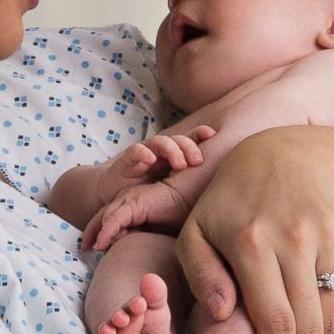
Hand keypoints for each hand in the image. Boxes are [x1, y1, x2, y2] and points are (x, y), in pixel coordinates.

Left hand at [82, 181, 189, 250]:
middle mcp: (129, 199)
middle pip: (103, 216)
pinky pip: (115, 219)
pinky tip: (100, 244)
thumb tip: (140, 252)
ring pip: (106, 218)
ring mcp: (130, 199)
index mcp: (135, 204)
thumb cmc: (181, 207)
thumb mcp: (160, 225)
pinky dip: (106, 232)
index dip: (100, 231)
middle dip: (91, 232)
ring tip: (90, 248)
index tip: (93, 247)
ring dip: (96, 234)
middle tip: (83, 248)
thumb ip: (147, 234)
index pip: (112, 218)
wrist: (192, 192)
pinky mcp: (135, 202)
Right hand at [95, 126, 214, 205]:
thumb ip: (190, 186)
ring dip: (171, 150)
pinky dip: (143, 153)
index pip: (189, 140)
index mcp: (173, 157)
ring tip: (180, 164)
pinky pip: (135, 151)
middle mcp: (160, 152)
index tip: (213, 135)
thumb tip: (217, 190)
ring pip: (159, 142)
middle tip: (197, 161)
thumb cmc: (147, 195)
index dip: (200, 134)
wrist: (115, 199)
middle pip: (177, 140)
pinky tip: (150, 159)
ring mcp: (144, 154)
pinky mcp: (127, 161)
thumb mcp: (172, 190)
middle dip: (189, 147)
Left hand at [175, 129, 333, 333]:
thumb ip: (200, 273)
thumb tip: (223, 314)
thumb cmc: (228, 199)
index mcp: (252, 242)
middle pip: (307, 323)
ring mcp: (329, 237)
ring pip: (333, 313)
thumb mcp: (194, 230)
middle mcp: (295, 239)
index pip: (273, 319)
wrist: (283, 153)